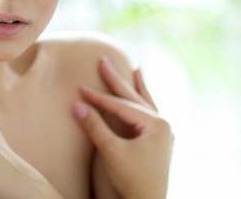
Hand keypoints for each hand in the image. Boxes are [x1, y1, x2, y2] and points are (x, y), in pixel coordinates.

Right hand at [72, 57, 172, 198]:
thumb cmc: (131, 180)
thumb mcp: (111, 151)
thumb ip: (95, 126)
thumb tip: (77, 104)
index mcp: (156, 124)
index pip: (121, 105)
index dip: (99, 96)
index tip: (80, 87)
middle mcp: (163, 125)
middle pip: (135, 98)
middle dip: (118, 79)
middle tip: (104, 60)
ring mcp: (162, 133)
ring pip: (145, 103)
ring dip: (137, 87)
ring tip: (136, 69)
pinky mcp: (158, 141)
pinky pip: (149, 114)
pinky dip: (143, 102)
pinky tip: (143, 96)